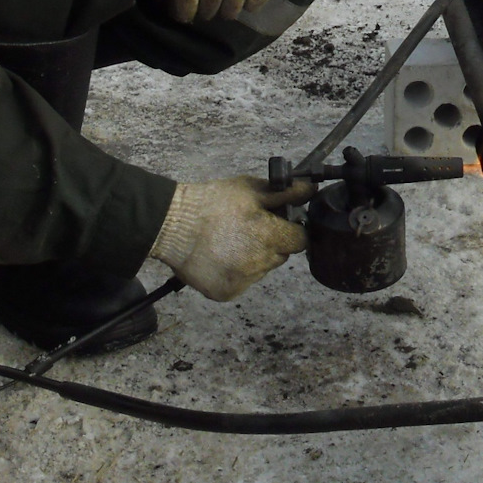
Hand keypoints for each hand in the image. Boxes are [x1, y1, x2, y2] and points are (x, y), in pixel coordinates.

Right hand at [149, 175, 314, 299]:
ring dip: (253, 258)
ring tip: (230, 242)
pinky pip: (241, 282)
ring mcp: (243, 282)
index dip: (291, 229)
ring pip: (261, 270)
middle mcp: (260, 264)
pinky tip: (220, 257)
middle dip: (271, 243)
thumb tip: (310, 191)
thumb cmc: (211, 204)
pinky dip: (235, 272)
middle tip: (248, 229)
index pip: (300, 239)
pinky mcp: (227, 293)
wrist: (172, 226)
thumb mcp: (251, 189)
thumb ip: (286, 193)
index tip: (278, 223)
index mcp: (270, 237)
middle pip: (280, 256)